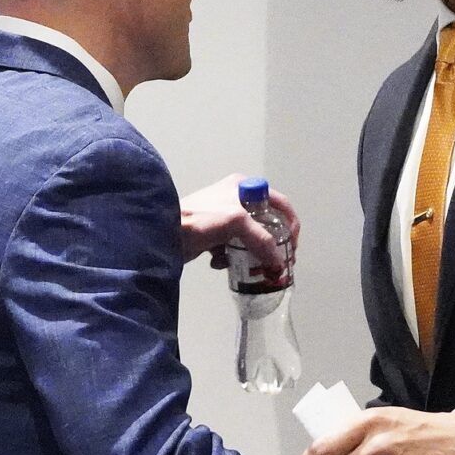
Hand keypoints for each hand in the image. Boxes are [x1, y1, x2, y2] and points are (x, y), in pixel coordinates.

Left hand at [178, 172, 299, 266]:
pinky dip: (230, 258)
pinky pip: (232, 248)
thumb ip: (262, 240)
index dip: (290, 224)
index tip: (291, 246)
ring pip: (249, 239)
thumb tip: (278, 263)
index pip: (279, 203)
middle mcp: (235, 198)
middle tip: (275, 262)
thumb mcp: (236, 222)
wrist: (162, 233)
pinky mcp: (212, 234)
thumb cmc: (199, 219)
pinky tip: (220, 264)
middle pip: (265, 224)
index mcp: (243, 187)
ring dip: (250, 255)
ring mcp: (223, 217)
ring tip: (247, 267)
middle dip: (271, 245)